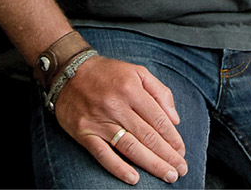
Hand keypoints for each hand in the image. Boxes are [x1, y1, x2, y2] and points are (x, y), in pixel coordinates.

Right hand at [53, 56, 188, 185]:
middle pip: (147, 136)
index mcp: (131, 89)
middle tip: (180, 169)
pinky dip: (118, 168)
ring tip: (168, 175)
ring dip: (151, 164)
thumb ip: (160, 92)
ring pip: (130, 147)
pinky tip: (133, 179)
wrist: (68, 70)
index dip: (173, 138)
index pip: (158, 120)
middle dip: (167, 156)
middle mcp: (116, 106)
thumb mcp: (137, 71)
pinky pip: (103, 154)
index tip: (181, 151)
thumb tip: (174, 119)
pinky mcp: (84, 132)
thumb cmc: (107, 73)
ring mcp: (99, 121)